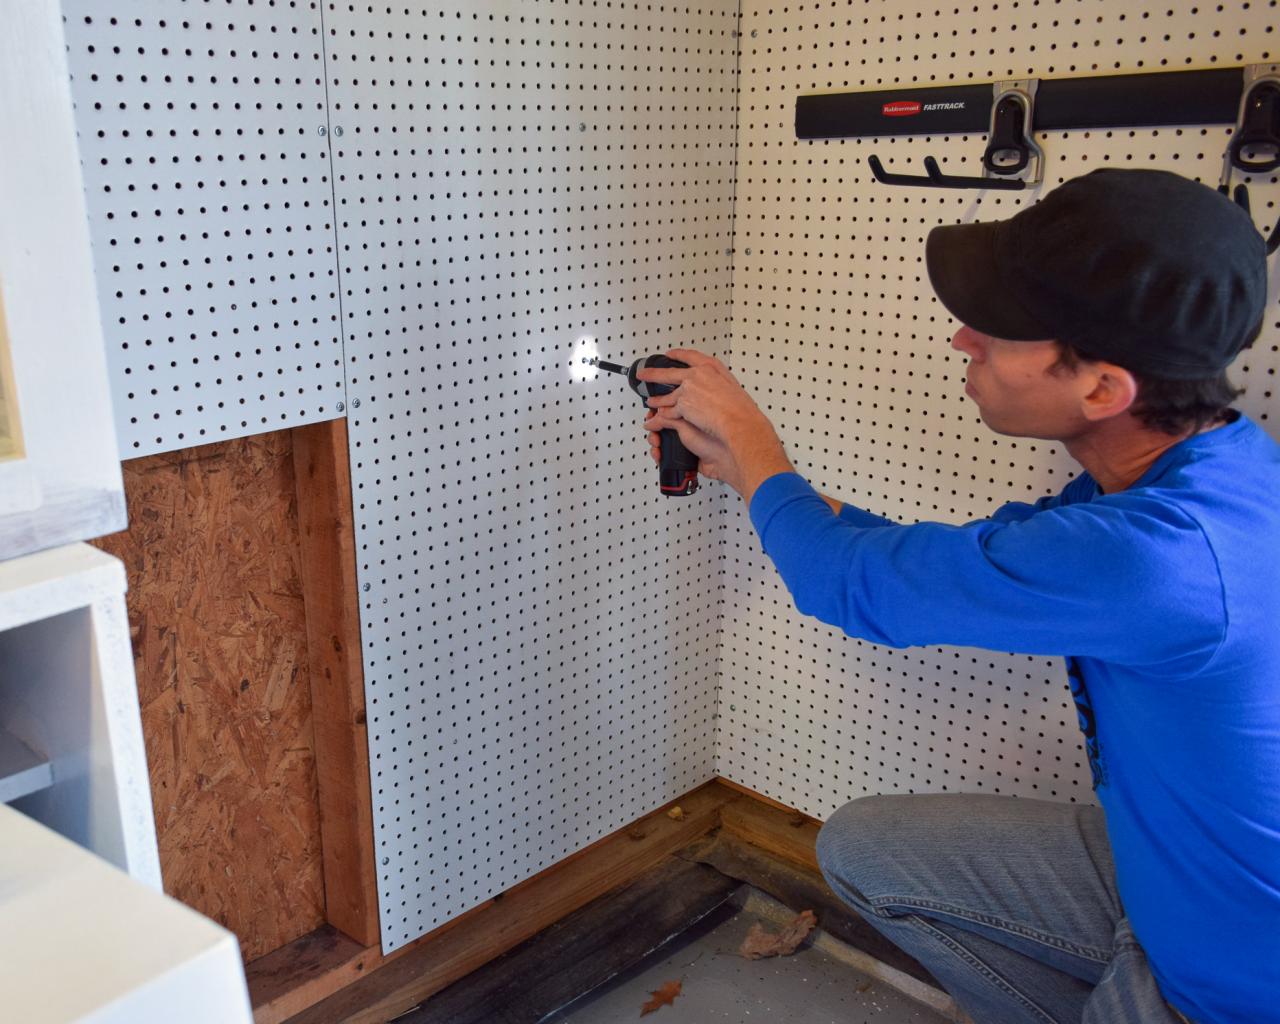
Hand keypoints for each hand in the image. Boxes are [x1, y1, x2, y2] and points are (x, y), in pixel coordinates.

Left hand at [638, 349, 793, 501]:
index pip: (691, 356)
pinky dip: (662, 416)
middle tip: (644, 374)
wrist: (740, 423)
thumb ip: (720, 386)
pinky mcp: (683, 405)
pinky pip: (670, 411)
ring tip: (650, 401)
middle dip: (653, 374)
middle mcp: (698, 375)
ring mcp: (688, 389)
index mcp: (712, 368)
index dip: (678, 355)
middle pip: (669, 373)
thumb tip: (718, 390)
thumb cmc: (742, 411)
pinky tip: (658, 417)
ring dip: (656, 399)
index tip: (670, 354)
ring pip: (666, 395)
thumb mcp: (733, 389)